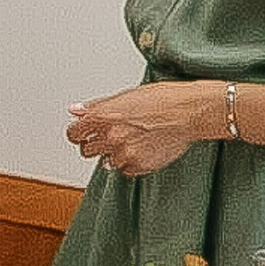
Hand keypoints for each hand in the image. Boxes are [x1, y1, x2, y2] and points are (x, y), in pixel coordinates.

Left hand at [65, 82, 208, 177]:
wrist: (191, 112)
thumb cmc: (164, 99)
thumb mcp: (126, 95)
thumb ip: (97, 106)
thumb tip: (76, 110)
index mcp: (103, 116)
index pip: (74, 133)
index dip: (77, 133)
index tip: (81, 133)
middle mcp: (110, 136)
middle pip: (86, 150)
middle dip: (94, 145)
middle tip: (108, 138)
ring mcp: (124, 153)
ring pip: (106, 162)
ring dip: (114, 154)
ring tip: (132, 141)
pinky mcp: (139, 165)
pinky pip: (125, 170)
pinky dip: (130, 163)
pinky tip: (142, 149)